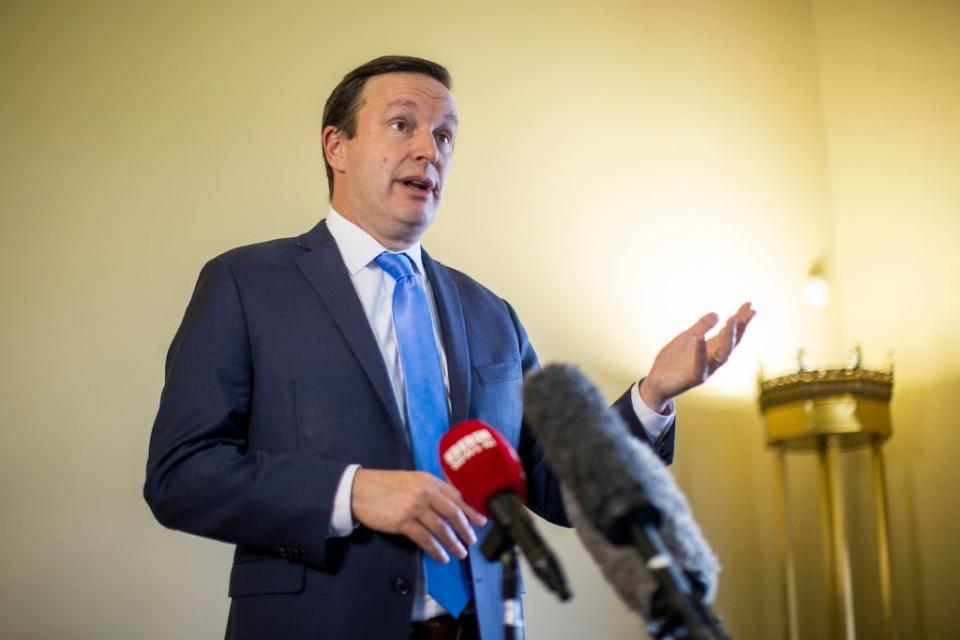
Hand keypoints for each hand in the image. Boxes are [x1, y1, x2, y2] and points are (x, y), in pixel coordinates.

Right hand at [350, 468, 487, 563]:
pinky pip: (425, 539)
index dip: (470, 511)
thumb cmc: (384, 485)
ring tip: (460, 553)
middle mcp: (425, 492)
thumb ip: (430, 489)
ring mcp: (414, 507)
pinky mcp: (403, 522)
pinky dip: (435, 550)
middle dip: (465, 529)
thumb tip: (449, 503)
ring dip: (453, 543)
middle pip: (453, 513)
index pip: (456, 496)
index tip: (481, 521)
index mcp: (429, 480)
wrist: (359, 489)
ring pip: (441, 528)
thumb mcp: (411, 480)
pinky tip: (441, 557)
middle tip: (471, 541)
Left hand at [639, 302, 755, 411]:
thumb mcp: (687, 338)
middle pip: (731, 342)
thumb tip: (716, 314)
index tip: (749, 305)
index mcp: (712, 350)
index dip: (740, 320)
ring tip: (731, 320)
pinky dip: (699, 351)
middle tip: (749, 312)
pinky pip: (698, 364)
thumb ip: (701, 327)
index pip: (729, 333)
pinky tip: (699, 337)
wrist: (656, 382)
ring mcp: (705, 369)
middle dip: (741, 327)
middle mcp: (713, 360)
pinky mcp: (693, 377)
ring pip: (722, 354)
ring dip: (728, 337)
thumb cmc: (673, 361)